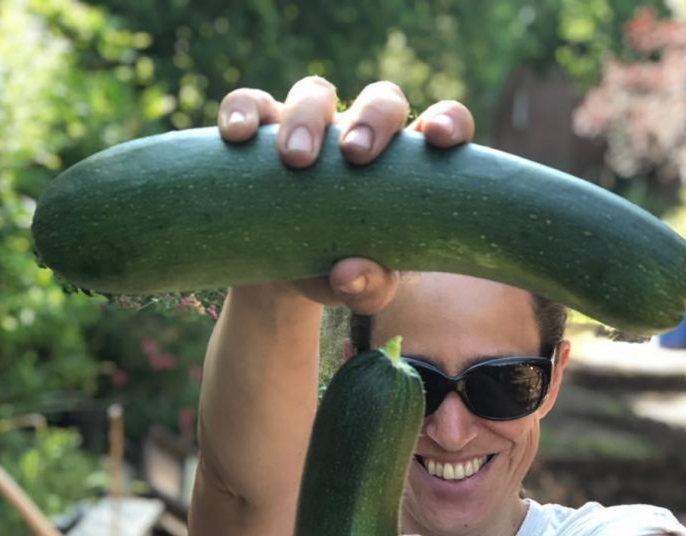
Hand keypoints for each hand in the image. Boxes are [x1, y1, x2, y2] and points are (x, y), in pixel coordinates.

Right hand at [216, 77, 474, 313]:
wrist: (277, 279)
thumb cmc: (338, 273)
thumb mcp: (361, 290)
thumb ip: (370, 288)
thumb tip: (349, 273)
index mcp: (404, 167)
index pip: (441, 124)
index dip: (448, 119)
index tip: (438, 137)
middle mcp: (361, 135)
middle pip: (381, 99)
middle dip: (371, 119)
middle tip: (354, 156)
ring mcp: (310, 126)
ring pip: (315, 94)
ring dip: (307, 117)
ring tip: (295, 160)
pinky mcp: (260, 130)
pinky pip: (250, 104)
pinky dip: (243, 111)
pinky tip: (237, 136)